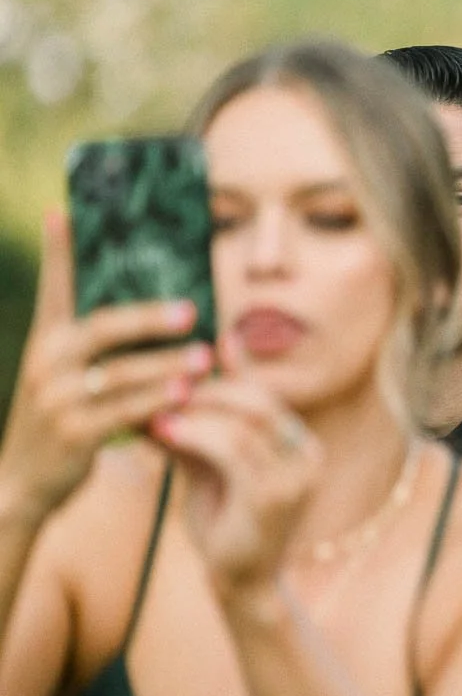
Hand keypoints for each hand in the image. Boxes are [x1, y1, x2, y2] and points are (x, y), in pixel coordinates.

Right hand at [0, 211, 209, 526]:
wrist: (20, 482)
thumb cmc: (61, 420)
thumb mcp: (66, 376)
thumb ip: (97, 345)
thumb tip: (159, 309)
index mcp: (46, 340)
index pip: (55, 287)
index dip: (59, 251)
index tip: (63, 212)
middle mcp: (47, 361)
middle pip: (102, 327)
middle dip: (150, 317)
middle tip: (193, 310)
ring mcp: (57, 398)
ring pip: (121, 372)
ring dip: (168, 364)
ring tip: (207, 357)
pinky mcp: (73, 433)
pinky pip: (125, 413)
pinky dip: (159, 403)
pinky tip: (188, 395)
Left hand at [152, 346, 320, 604]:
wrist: (241, 582)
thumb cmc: (225, 524)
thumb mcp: (212, 467)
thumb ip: (199, 430)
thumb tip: (158, 390)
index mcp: (300, 445)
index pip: (264, 396)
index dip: (222, 380)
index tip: (177, 375)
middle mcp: (308, 456)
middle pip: (259, 401)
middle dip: (208, 392)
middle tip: (164, 391)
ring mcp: (296, 477)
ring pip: (245, 423)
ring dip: (196, 413)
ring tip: (158, 413)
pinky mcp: (274, 497)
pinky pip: (234, 450)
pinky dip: (196, 435)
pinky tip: (164, 433)